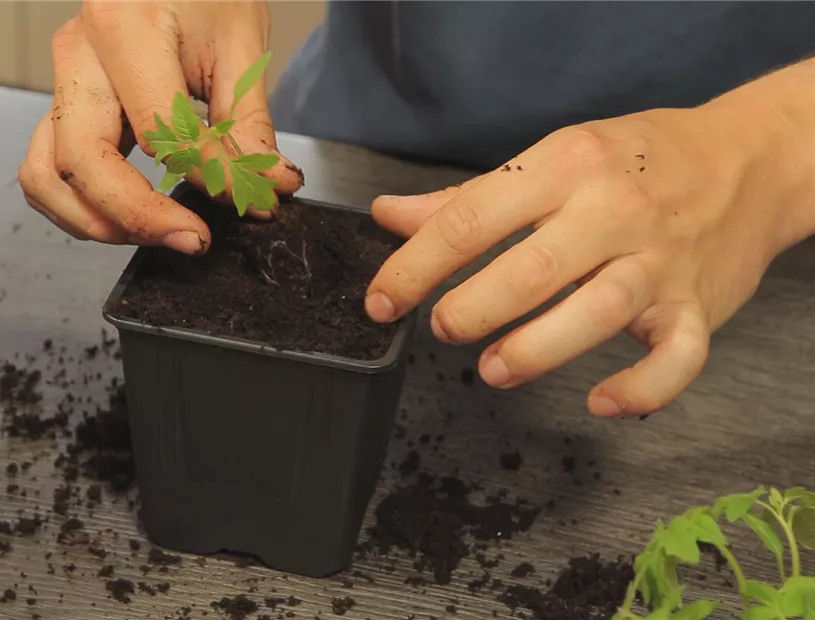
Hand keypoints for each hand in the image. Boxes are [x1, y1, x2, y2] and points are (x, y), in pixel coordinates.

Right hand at [18, 0, 302, 253]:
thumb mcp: (240, 44)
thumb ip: (249, 125)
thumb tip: (266, 188)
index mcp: (124, 28)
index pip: (159, 130)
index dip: (207, 176)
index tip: (248, 200)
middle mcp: (79, 55)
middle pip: (82, 162)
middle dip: (138, 217)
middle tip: (193, 238)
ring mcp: (63, 79)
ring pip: (46, 175)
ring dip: (95, 221)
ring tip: (155, 232)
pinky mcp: (64, 100)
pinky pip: (47, 167)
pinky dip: (78, 204)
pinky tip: (126, 214)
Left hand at [365, 98, 812, 416]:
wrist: (752, 160)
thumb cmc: (639, 160)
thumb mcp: (554, 158)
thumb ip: (468, 197)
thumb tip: (390, 216)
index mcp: (566, 167)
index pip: (472, 219)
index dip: (415, 267)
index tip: (382, 300)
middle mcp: (614, 212)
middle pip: (532, 269)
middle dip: (472, 308)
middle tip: (443, 327)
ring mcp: (660, 262)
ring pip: (596, 313)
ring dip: (536, 349)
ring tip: (493, 370)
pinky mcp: (699, 307)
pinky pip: (677, 358)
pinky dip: (640, 388)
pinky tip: (599, 402)